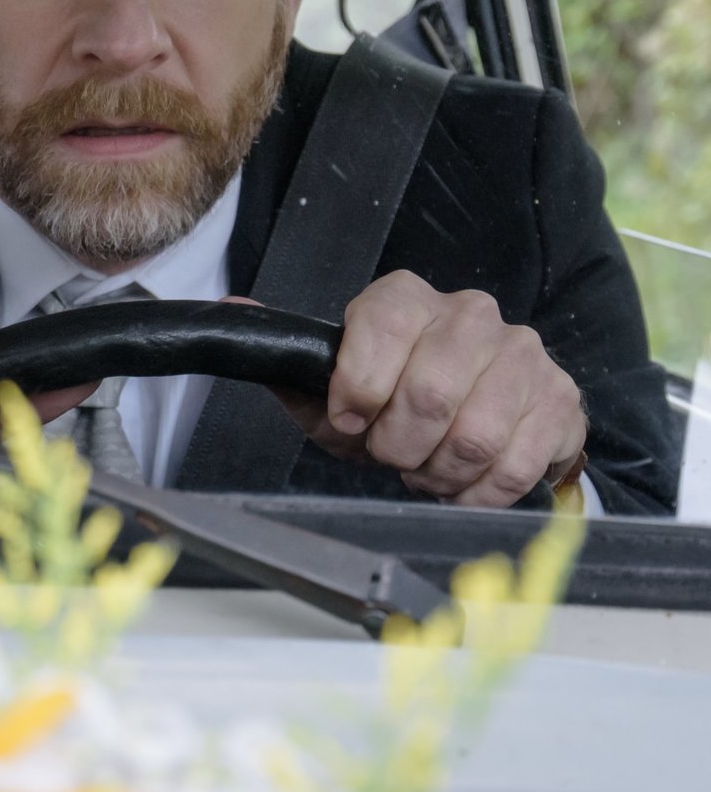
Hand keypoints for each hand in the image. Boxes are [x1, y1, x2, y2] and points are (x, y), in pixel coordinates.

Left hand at [279, 270, 586, 506]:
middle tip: (390, 454)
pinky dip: (478, 492)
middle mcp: (470, 314)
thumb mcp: (326, 390)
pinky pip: (518, 464)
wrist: (466, 421)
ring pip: (475, 436)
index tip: (349, 421)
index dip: (358, 390)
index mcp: (405, 300)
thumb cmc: (385, 405)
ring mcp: (523, 354)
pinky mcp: (561, 399)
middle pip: (430, 393)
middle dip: (397, 445)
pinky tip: (462, 482)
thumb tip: (231, 310)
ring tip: (424, 469)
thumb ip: (286, 362)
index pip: (381, 329)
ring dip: (437, 472)